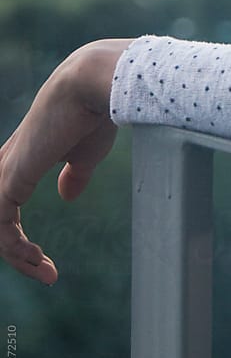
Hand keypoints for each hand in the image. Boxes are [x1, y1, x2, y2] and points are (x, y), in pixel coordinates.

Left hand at [0, 39, 129, 284]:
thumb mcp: (85, 153)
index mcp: (22, 158)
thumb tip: (66, 195)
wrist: (93, 86)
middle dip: (14, 252)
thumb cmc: (94, 112)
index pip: (5, 206)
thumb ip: (75, 174)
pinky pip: (0, 227)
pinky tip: (39, 260)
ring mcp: (5, 173)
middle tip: (45, 270)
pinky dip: (16, 250)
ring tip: (46, 271)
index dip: (20, 240)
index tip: (47, 262)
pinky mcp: (10, 179)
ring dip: (17, 257)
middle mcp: (7, 167)